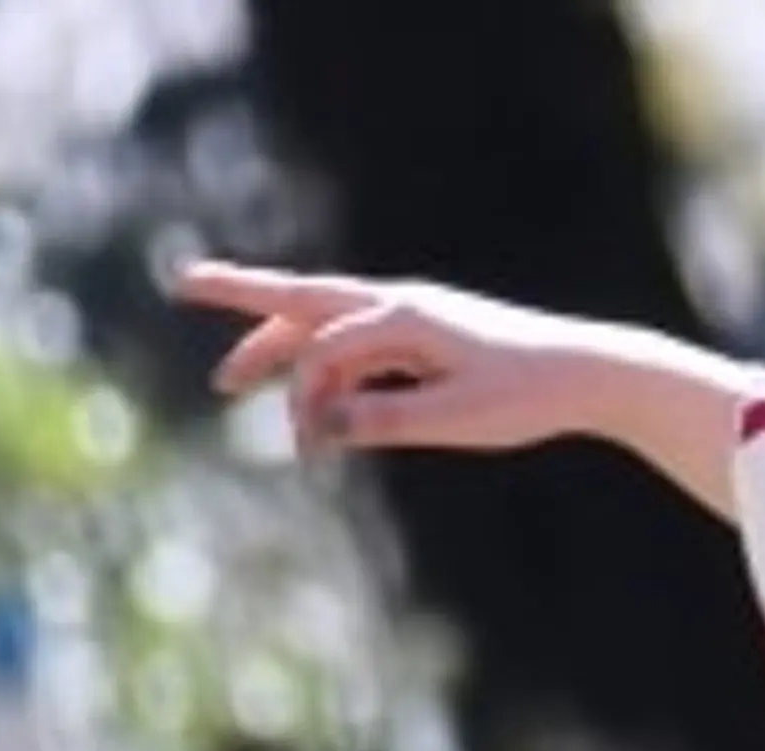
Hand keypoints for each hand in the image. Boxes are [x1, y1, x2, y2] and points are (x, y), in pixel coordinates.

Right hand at [173, 263, 592, 458]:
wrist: (584, 373)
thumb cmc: (526, 395)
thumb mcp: (455, 419)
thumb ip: (385, 420)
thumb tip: (321, 427)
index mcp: (404, 318)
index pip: (324, 349)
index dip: (302, 397)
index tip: (309, 451)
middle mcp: (399, 305)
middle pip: (302, 298)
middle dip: (240, 297)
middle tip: (180, 284)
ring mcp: (409, 318)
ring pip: (323, 324)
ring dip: (274, 348)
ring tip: (227, 380)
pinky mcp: (421, 338)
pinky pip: (355, 348)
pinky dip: (324, 371)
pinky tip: (309, 404)